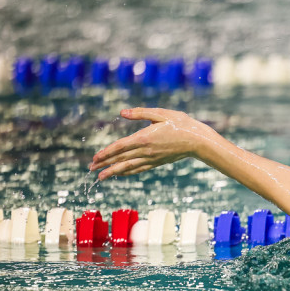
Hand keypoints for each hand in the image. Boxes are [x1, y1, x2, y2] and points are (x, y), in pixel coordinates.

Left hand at [90, 108, 215, 180]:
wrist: (198, 141)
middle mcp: (146, 151)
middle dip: (105, 165)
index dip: (106, 153)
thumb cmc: (181, 124)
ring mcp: (152, 158)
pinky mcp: (157, 162)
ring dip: (114, 172)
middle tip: (91, 170)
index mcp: (144, 137)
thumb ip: (140, 113)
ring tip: (101, 177)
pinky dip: (128, 172)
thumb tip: (122, 112)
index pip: (120, 147)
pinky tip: (121, 174)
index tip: (94, 158)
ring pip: (129, 167)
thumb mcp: (161, 113)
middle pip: (121, 159)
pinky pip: (139, 169)